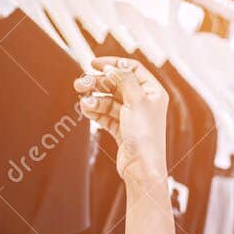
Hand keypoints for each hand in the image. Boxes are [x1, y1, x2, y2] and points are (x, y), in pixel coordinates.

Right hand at [73, 56, 168, 186]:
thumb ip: (124, 79)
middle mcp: (144, 103)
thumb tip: (112, 67)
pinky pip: (105, 114)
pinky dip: (96, 111)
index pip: (131, 68)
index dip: (113, 64)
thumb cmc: (145, 137)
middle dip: (97, 83)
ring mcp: (132, 116)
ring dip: (94, 98)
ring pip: (108, 99)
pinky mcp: (122, 129)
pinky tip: (87, 110)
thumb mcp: (136, 100)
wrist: (141, 168)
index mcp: (153, 92)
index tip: (94, 64)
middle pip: (116, 84)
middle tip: (80, 84)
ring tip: (83, 102)